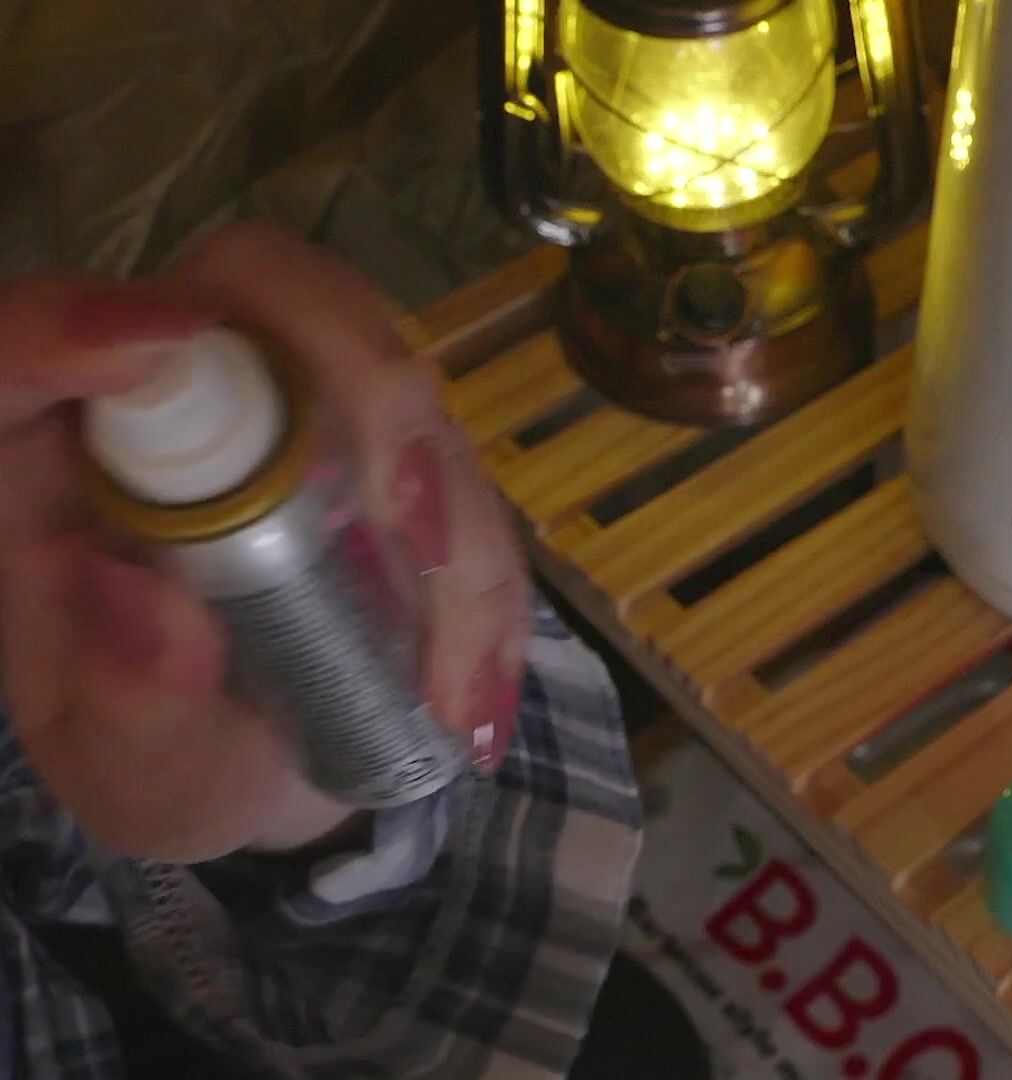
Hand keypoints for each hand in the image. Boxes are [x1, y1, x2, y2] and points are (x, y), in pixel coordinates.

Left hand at [0, 221, 530, 863]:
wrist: (277, 768)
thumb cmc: (171, 758)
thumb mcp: (133, 777)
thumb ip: (127, 705)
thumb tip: (146, 605)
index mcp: (50, 456)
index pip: (27, 339)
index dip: (79, 322)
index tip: (155, 344)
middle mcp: (178, 399)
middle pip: (258, 287)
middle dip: (357, 376)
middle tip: (404, 517)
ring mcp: (300, 404)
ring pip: (390, 369)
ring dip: (445, 505)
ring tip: (446, 682)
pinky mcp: (392, 440)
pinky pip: (461, 461)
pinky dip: (487, 575)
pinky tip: (474, 694)